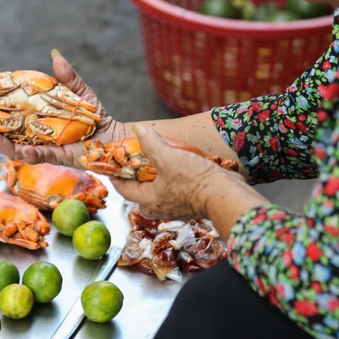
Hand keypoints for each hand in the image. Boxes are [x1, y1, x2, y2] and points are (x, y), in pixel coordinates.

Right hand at [0, 49, 121, 168]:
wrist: (113, 136)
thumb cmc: (95, 115)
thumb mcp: (80, 92)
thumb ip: (68, 77)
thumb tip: (55, 56)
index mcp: (38, 117)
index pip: (11, 112)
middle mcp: (37, 134)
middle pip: (6, 132)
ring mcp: (44, 147)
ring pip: (16, 147)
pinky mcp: (56, 157)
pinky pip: (39, 157)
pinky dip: (28, 153)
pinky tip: (19, 149)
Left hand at [110, 124, 268, 237]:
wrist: (227, 196)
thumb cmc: (194, 180)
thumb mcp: (168, 157)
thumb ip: (151, 143)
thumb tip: (137, 129)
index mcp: (148, 200)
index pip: (124, 189)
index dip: (116, 176)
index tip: (110, 167)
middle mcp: (160, 208)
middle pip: (140, 194)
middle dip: (136, 181)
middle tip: (134, 165)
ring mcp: (176, 208)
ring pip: (158, 194)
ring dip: (155, 180)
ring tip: (155, 164)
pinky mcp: (191, 205)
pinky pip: (175, 193)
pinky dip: (171, 181)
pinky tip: (177, 169)